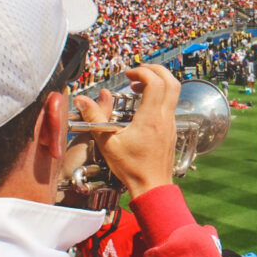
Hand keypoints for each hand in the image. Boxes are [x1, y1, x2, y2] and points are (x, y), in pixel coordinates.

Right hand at [73, 64, 179, 198]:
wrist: (152, 186)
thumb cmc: (132, 169)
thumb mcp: (108, 143)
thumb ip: (95, 118)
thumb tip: (83, 101)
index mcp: (151, 118)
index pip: (155, 82)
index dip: (142, 72)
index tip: (128, 75)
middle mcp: (165, 118)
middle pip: (172, 81)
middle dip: (155, 70)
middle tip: (137, 72)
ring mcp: (171, 124)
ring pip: (173, 92)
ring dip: (157, 83)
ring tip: (137, 87)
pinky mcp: (171, 130)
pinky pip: (170, 105)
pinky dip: (159, 96)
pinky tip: (142, 105)